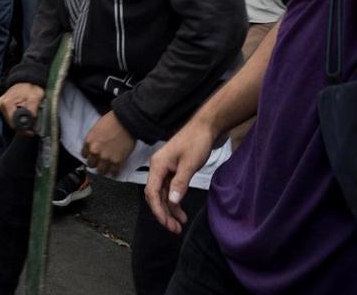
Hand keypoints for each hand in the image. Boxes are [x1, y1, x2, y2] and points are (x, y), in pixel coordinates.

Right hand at [0, 82, 44, 133]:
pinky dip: (17, 119)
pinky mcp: (2, 105)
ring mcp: (0, 105)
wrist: (27, 79)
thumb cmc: (31, 87)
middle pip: (11, 123)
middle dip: (22, 127)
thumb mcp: (35, 98)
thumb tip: (30, 123)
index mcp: (7, 103)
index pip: (13, 123)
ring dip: (20, 124)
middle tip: (32, 129)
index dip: (23, 129)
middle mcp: (0, 104)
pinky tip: (23, 118)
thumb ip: (32, 110)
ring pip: (10, 121)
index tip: (31, 132)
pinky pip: (9, 116)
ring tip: (29, 122)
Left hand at [81, 112, 135, 176]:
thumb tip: (93, 147)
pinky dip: (114, 171)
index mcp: (89, 142)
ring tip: (108, 166)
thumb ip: (93, 140)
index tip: (93, 155)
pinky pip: (113, 172)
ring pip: (101, 171)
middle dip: (96, 163)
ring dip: (104, 169)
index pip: (84, 155)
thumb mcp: (96, 128)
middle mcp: (95, 151)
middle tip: (100, 161)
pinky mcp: (117, 161)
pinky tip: (115, 168)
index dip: (90, 155)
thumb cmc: (113, 121)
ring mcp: (106, 158)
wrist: (126, 121)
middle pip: (91, 165)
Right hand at [144, 117, 214, 233]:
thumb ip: (180, 183)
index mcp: (157, 165)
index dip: (158, 210)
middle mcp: (157, 168)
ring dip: (169, 210)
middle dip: (163, 213)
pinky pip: (169, 190)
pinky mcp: (171, 171)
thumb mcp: (190, 164)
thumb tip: (172, 202)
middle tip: (175, 229)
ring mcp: (164, 170)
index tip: (167, 223)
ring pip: (162, 195)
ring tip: (179, 224)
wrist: (204, 128)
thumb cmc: (196, 142)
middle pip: (155, 196)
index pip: (151, 192)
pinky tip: (180, 211)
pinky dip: (174, 201)